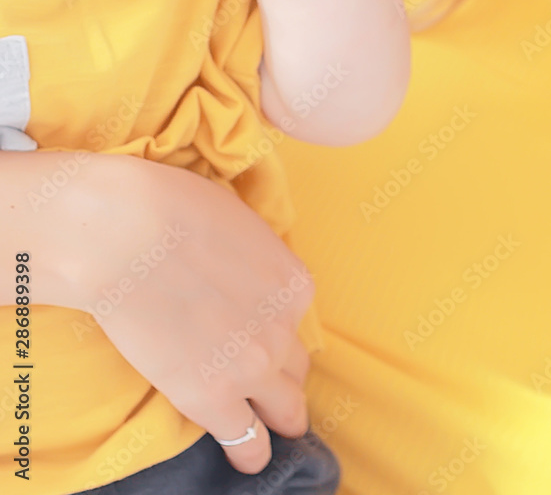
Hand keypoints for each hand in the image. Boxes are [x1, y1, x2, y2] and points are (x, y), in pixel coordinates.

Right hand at [67, 155, 315, 473]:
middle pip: (296, 365)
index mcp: (295, 283)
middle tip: (274, 389)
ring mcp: (254, 366)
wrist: (128, 235)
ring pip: (285, 407)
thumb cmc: (175, 213)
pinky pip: (247, 440)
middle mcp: (285, 328)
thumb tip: (243, 271)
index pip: (296, 320)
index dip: (274, 328)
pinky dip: (250, 453)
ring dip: (277, 417)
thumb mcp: (240, 225)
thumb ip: (254, 261)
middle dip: (285, 377)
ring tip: (269, 434)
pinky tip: (249, 461)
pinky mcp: (214, 397)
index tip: (257, 335)